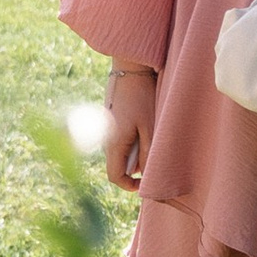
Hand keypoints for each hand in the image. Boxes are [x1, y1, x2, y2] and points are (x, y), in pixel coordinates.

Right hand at [106, 66, 155, 188]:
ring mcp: (104, 131)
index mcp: (113, 144)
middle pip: (118, 165)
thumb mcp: (150, 129)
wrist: (129, 71)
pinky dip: (131, 140)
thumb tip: (146, 176)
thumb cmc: (142, 98)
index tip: (145, 183)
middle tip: (152, 148)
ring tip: (148, 131)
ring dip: (135, 151)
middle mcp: (104, 140)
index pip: (115, 177)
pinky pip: (118, 141)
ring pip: (120, 153)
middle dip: (136, 164)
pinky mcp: (108, 123)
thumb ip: (148, 155)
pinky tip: (141, 123)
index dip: (129, 186)